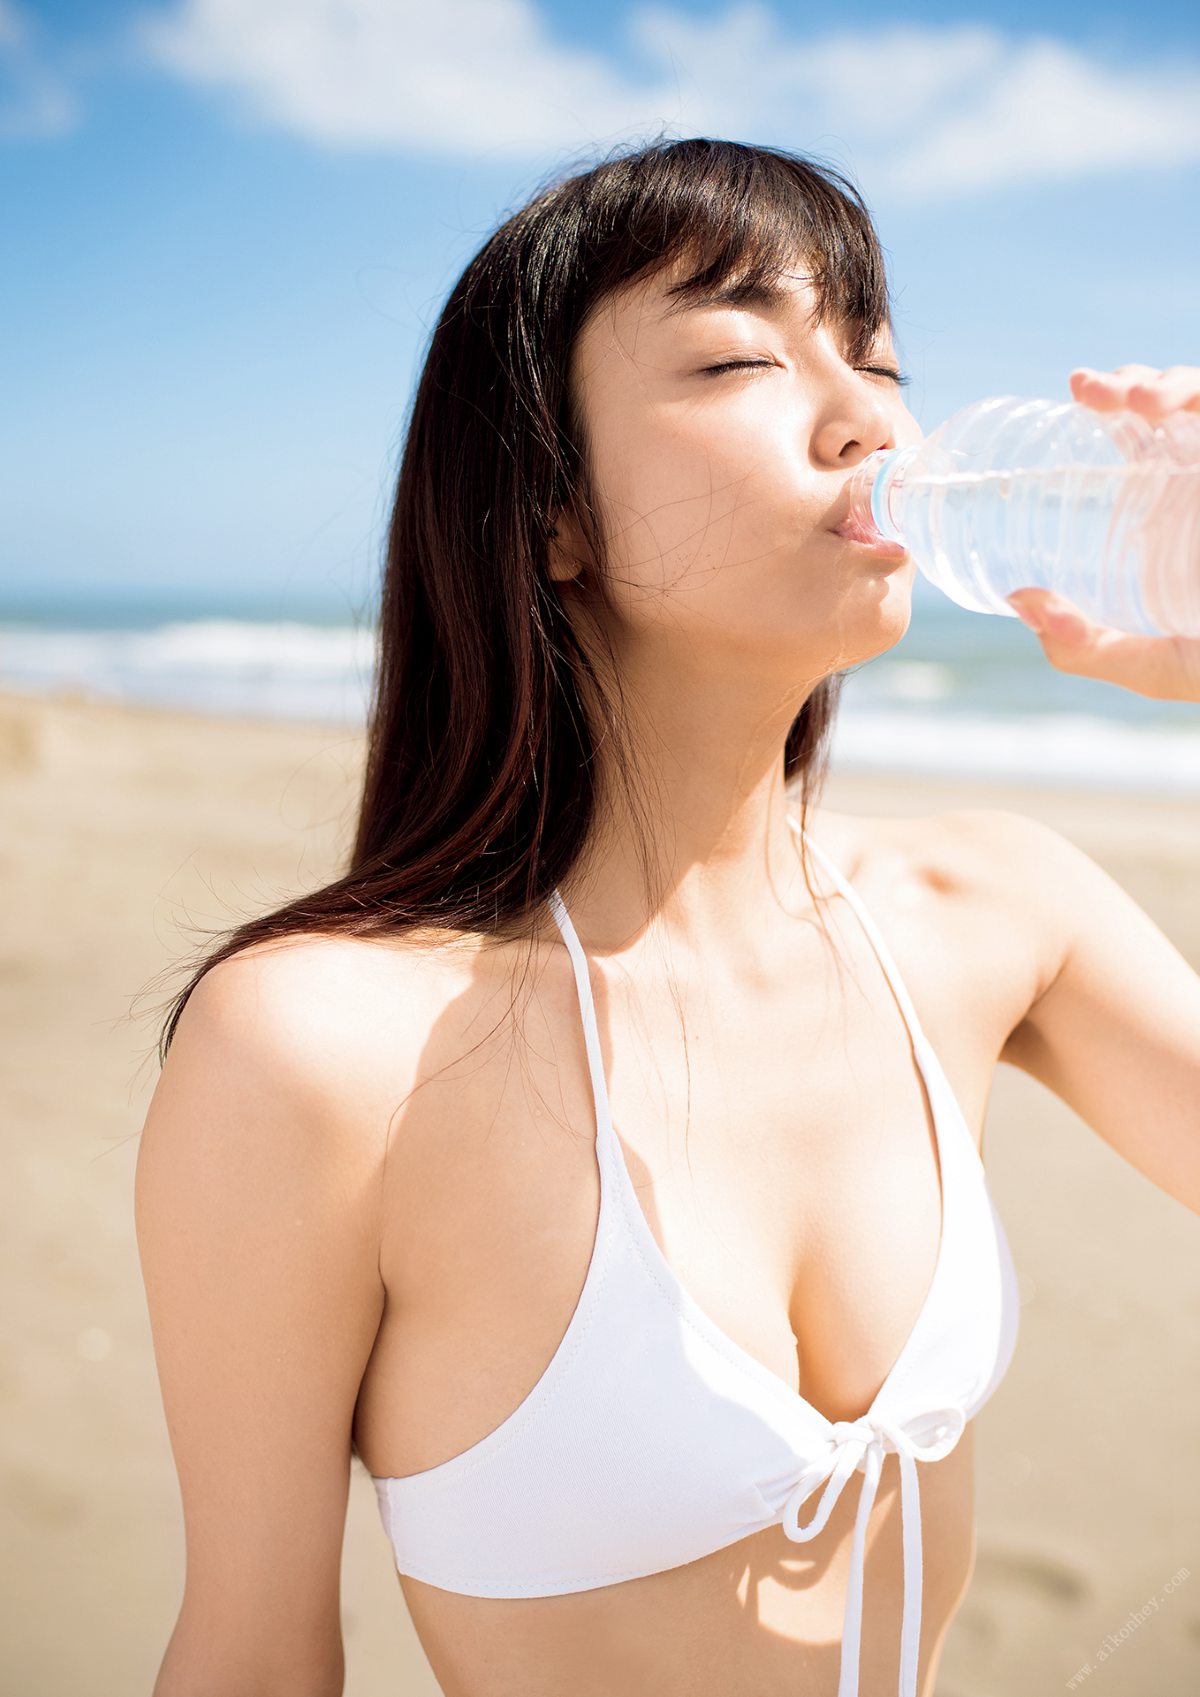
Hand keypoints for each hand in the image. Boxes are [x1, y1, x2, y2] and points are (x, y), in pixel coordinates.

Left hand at [1006, 364, 1199, 702]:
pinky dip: (1196, 395)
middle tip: (1086, 391)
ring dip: (1164, 383)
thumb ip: (1082, 646)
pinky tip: (1163, 406)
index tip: (1074, 393)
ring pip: (1199, 398)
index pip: (1137, 441)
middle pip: (1165, 409)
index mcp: (1171, 515)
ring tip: (1131, 401)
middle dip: (1125, 384)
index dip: (1106, 407)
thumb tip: (1017, 600)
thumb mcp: (1145, 663)